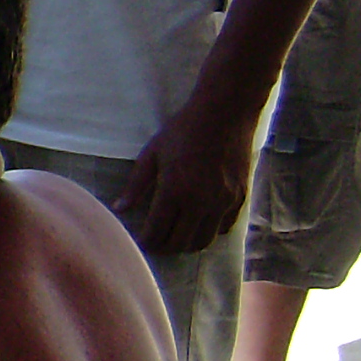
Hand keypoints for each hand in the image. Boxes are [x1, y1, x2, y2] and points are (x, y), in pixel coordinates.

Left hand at [116, 96, 260, 254]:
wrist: (225, 113)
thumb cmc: (183, 130)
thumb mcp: (151, 154)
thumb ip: (136, 185)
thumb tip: (119, 209)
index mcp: (175, 191)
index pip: (157, 233)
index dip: (146, 243)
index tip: (139, 242)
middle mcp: (201, 202)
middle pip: (180, 243)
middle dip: (164, 247)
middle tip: (155, 243)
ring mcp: (224, 201)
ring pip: (204, 240)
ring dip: (187, 243)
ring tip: (176, 236)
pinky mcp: (240, 197)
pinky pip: (224, 227)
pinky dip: (210, 231)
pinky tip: (199, 222)